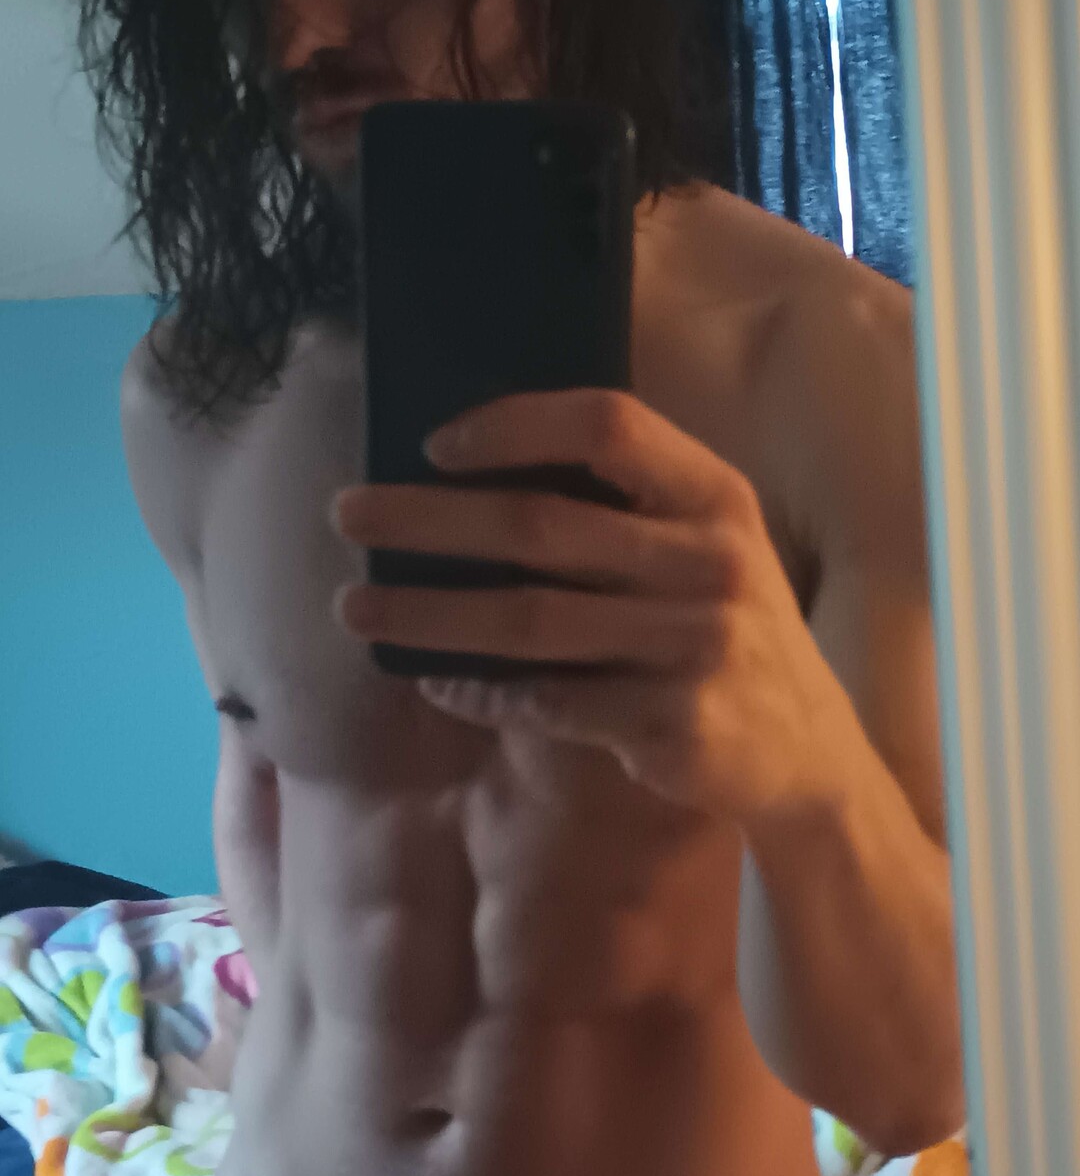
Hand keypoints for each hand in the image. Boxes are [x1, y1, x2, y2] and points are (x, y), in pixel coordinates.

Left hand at [330, 390, 848, 826]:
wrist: (805, 750)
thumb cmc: (726, 626)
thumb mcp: (707, 546)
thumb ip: (625, 509)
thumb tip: (475, 481)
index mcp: (715, 495)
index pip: (608, 426)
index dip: (515, 425)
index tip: (435, 444)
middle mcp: (710, 561)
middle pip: (544, 525)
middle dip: (430, 518)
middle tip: (349, 515)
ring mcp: (695, 647)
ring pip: (530, 622)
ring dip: (430, 613)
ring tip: (356, 607)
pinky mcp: (672, 725)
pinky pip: (549, 702)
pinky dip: (481, 691)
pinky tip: (434, 680)